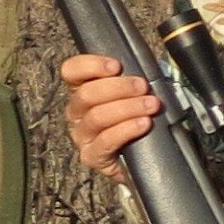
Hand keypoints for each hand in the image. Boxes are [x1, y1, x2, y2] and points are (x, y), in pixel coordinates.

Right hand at [58, 52, 158, 178]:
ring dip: (128, 108)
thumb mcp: (132, 94)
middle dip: (119, 88)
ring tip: (152, 105)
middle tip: (143, 87)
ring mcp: (81, 136)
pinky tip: (144, 124)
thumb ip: (131, 79)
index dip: (91, 66)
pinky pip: (106, 141)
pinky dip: (127, 130)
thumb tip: (146, 66)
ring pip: (97, 117)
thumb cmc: (135, 118)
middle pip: (86, 94)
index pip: (71, 71)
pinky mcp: (91, 156)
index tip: (116, 66)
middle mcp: (76, 112)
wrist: (140, 158)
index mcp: (82, 90)